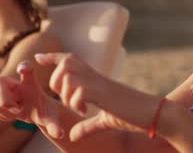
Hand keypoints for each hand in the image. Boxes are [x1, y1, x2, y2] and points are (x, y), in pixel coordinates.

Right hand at [0, 61, 63, 137]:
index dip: (23, 66)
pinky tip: (15, 116)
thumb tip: (58, 134)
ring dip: (7, 109)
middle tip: (15, 107)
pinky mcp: (2, 103)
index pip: (26, 67)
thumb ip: (54, 124)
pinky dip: (5, 115)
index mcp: (31, 82)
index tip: (21, 70)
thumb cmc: (47, 111)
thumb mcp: (52, 117)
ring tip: (19, 112)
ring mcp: (8, 93)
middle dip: (2, 95)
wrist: (41, 114)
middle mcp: (17, 85)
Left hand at [35, 53, 160, 140]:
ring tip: (78, 107)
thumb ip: (88, 126)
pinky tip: (84, 111)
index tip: (38, 58)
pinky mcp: (103, 94)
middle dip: (56, 81)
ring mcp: (99, 83)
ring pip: (68, 75)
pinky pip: (79, 91)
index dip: (52, 57)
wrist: (154, 113)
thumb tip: (73, 135)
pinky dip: (76, 102)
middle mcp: (95, 76)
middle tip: (67, 99)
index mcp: (95, 79)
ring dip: (66, 94)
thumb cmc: (132, 116)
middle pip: (64, 63)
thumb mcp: (105, 121)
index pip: (70, 59)